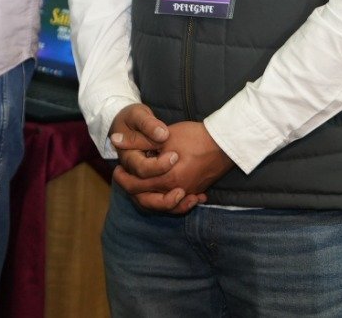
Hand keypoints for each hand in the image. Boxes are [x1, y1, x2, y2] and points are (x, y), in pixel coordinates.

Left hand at [108, 107, 225, 214]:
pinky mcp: (197, 190)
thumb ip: (138, 142)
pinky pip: (179, 203)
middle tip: (124, 177)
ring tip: (141, 185)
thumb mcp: (163, 137)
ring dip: (150, 197)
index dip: (123, 179)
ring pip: (164, 205)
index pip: (137, 186)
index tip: (117, 169)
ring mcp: (189, 192)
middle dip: (132, 190)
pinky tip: (164, 191)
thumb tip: (115, 140)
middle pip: (148, 200)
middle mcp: (178, 191)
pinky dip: (169, 201)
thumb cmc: (195, 137)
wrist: (226, 143)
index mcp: (167, 179)